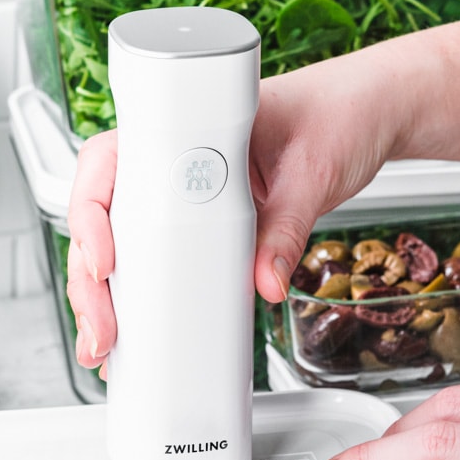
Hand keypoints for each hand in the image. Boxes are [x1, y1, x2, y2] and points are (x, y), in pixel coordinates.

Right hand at [66, 48, 403, 370]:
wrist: (370, 112)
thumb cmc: (337, 111)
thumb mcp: (313, 171)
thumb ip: (287, 226)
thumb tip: (264, 283)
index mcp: (183, 124)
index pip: (107, 164)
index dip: (92, 217)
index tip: (105, 264)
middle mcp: (172, 157)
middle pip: (104, 218)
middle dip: (89, 280)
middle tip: (102, 330)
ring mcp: (184, 191)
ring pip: (123, 243)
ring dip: (104, 296)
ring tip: (104, 347)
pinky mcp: (207, 221)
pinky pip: (161, 257)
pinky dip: (143, 297)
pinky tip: (133, 334)